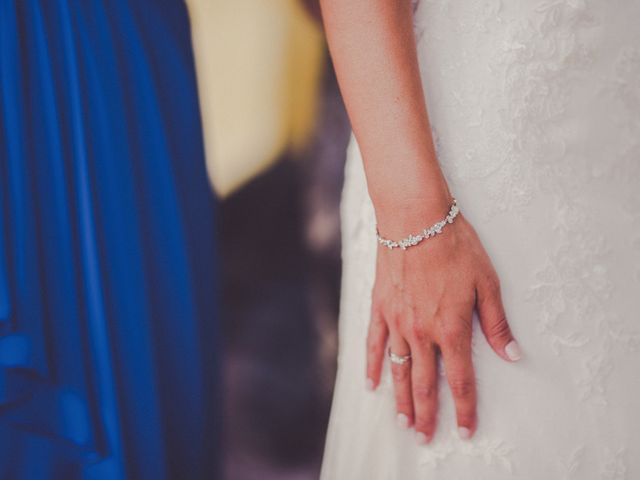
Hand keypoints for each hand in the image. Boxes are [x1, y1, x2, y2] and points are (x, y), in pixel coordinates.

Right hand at [366, 209, 521, 443]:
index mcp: (451, 328)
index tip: (465, 430)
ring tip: (403, 423)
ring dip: (401, 400)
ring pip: (399, 371)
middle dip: (428, 415)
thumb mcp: (486, 282)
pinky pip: (373, 344)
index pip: (460, 380)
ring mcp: (397, 322)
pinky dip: (372, 366)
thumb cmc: (454, 245)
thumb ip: (496, 322)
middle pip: (426, 384)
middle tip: (426, 438)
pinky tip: (371, 384)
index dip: (464, 408)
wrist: (415, 218)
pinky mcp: (380, 308)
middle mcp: (422, 332)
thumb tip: (512, 355)